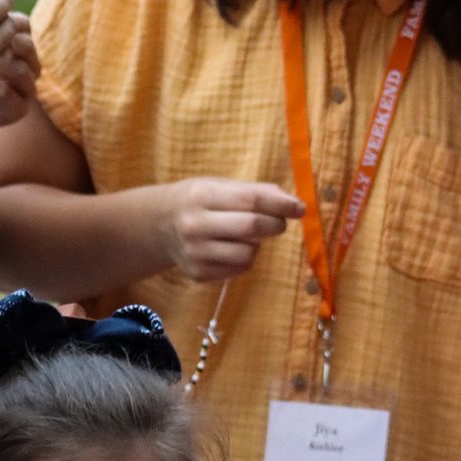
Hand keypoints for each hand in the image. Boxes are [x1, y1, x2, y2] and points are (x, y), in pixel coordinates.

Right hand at [156, 178, 304, 281]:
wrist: (160, 226)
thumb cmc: (198, 201)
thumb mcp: (219, 186)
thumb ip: (254, 192)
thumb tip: (290, 203)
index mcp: (201, 196)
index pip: (251, 200)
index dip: (280, 204)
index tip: (300, 208)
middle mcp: (194, 225)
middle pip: (251, 227)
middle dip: (275, 225)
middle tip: (279, 223)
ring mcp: (194, 253)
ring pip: (249, 253)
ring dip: (258, 245)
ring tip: (247, 237)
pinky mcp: (197, 274)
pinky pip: (239, 269)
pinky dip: (245, 259)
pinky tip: (232, 249)